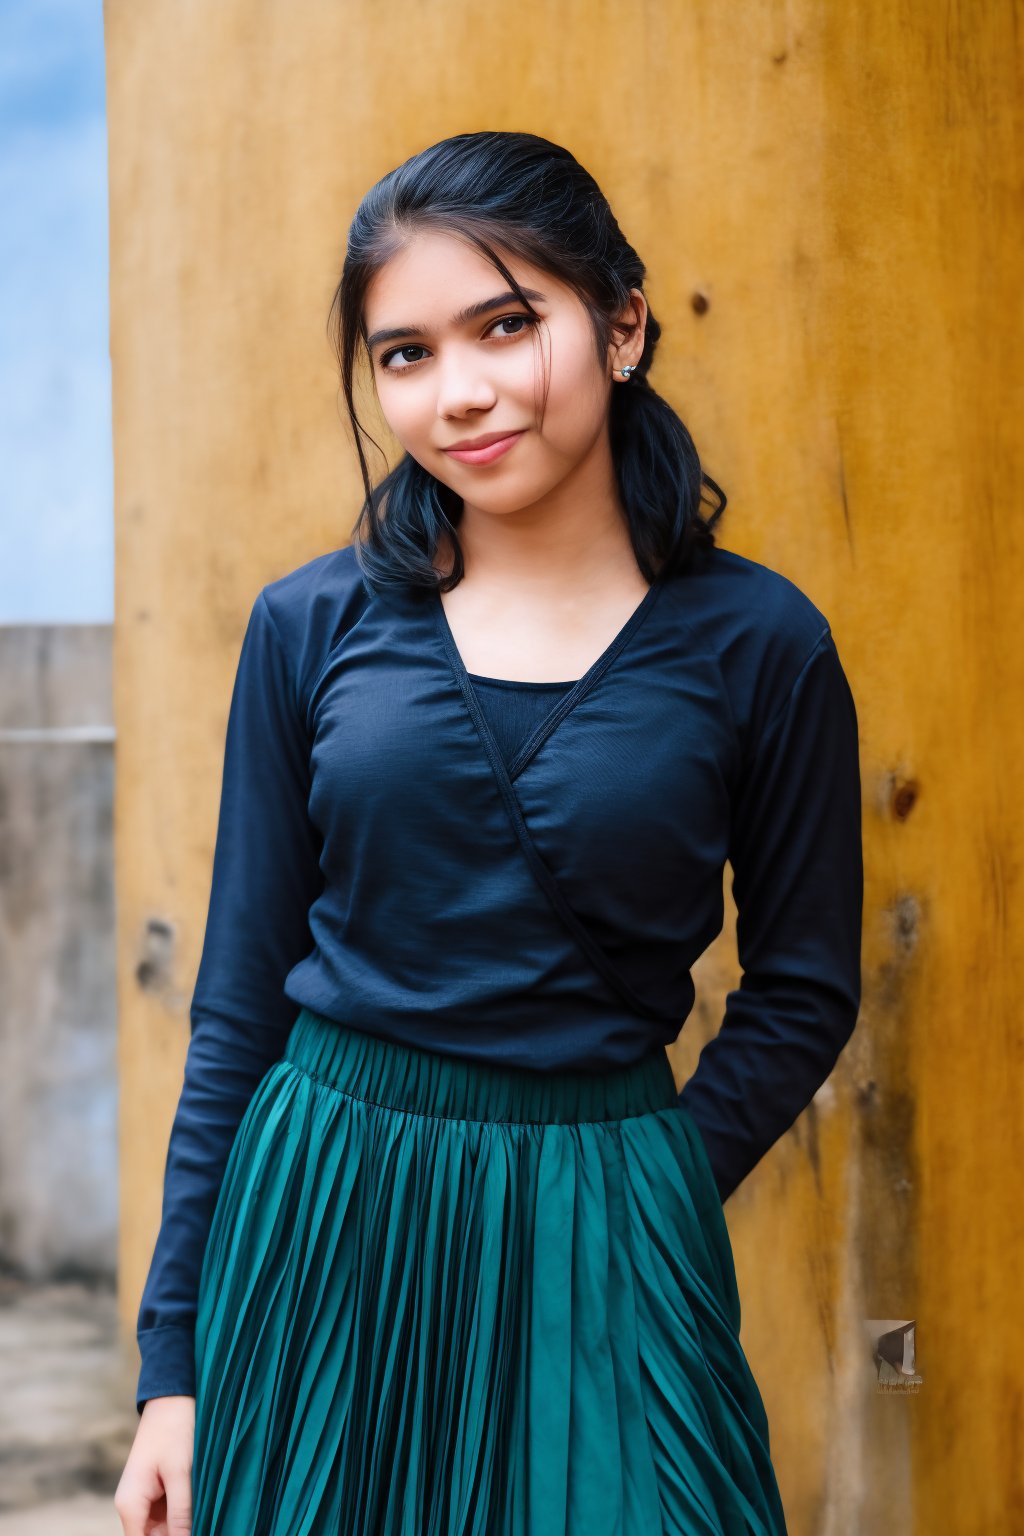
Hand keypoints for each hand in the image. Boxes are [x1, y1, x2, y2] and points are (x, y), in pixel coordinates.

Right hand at [113, 1394, 195, 1534]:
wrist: (172, 1397)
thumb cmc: (174, 1429)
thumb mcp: (180, 1472)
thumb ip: (181, 1512)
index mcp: (130, 1505)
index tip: (194, 1531)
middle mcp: (132, 1506)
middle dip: (180, 1533)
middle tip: (209, 1523)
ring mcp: (143, 1499)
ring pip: (164, 1529)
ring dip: (184, 1525)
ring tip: (208, 1515)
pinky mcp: (156, 1491)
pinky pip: (169, 1514)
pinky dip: (185, 1514)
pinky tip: (203, 1509)